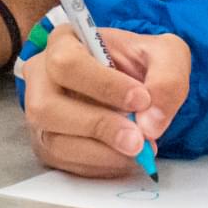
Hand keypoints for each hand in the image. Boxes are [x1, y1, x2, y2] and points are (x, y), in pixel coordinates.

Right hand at [22, 26, 190, 176]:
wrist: (138, 89)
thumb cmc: (142, 64)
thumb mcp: (166, 56)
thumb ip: (167, 80)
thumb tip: (150, 124)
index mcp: (64, 41)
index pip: (67, 63)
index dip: (103, 85)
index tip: (141, 99)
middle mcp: (41, 76)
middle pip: (47, 106)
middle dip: (98, 126)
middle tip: (139, 140)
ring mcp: (39, 114)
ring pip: (53, 140)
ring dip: (100, 152)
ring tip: (138, 150)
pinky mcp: (48, 144)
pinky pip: (64, 163)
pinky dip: (99, 166)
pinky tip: (125, 158)